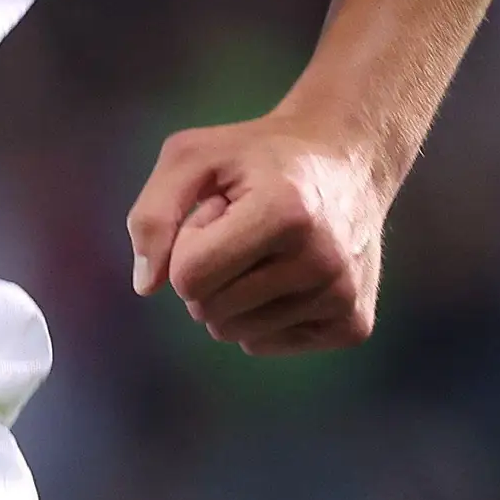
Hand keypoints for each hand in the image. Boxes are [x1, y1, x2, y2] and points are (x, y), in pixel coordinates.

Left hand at [125, 115, 392, 355]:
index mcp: (285, 212)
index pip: (189, 276)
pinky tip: (286, 273)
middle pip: (208, 310)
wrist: (347, 160)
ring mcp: (342, 298)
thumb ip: (152, 213)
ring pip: (233, 333)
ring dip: (231, 295)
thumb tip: (146, 285)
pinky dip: (259, 314)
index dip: (186, 244)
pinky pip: (265, 344)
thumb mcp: (193, 155)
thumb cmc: (259, 155)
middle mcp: (321, 261)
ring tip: (263, 249)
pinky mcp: (353, 325)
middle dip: (206, 271)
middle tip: (241, 228)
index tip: (217, 210)